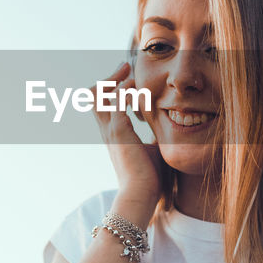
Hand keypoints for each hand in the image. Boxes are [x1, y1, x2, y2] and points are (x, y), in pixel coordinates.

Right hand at [86, 60, 165, 204]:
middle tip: (125, 67)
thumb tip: (168, 129)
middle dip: (109, 77)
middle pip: (94, 94)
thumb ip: (155, 136)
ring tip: (130, 75)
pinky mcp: (119, 132)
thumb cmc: (148, 178)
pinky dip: (125, 91)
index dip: (114, 87)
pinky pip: (115, 102)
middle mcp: (107, 129)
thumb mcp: (153, 150)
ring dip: (114, 80)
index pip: (103, 103)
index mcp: (114, 133)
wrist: (141, 195)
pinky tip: (139, 90)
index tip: (131, 77)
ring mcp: (110, 130)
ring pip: (98, 95)